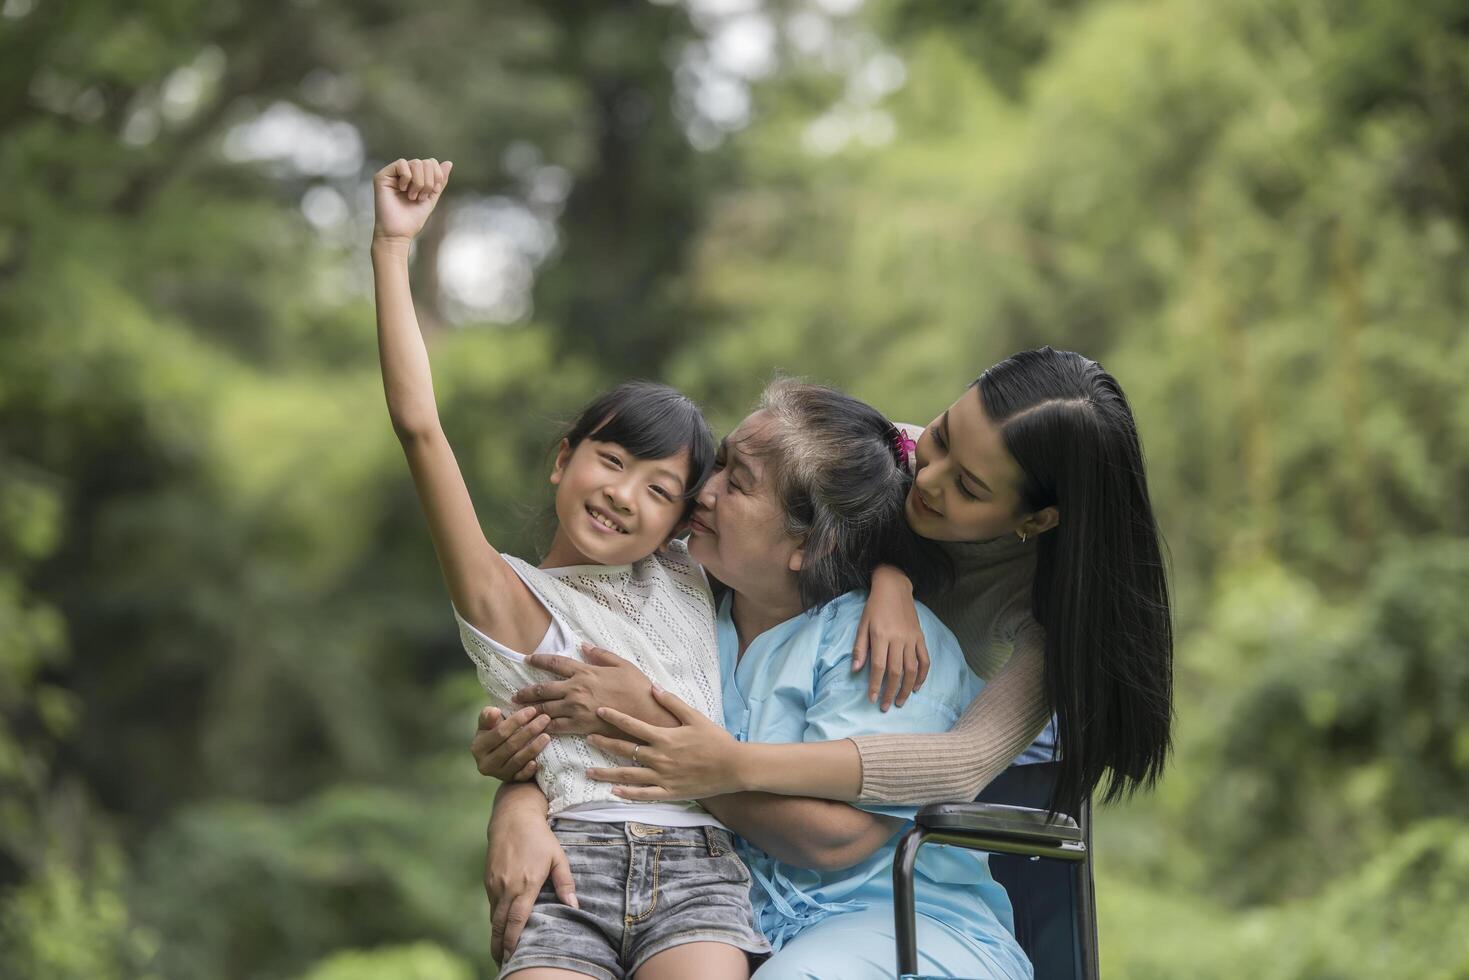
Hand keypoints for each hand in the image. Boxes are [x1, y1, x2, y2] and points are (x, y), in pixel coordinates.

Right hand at [372, 157, 451, 246]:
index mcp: (415, 177)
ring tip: (412, 196)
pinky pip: (401, 164)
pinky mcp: (382, 175)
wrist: (399, 231)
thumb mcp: (431, 197)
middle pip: (425, 162)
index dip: (436, 175)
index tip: (432, 192)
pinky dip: (407, 178)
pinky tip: (402, 190)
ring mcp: (393, 174)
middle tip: (421, 197)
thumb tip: (449, 162)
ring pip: (415, 163)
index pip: (431, 163)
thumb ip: (439, 180)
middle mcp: (403, 173)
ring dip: (419, 182)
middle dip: (428, 182)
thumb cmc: (412, 218)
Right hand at [471, 705, 551, 781]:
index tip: (532, 710)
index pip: (499, 733)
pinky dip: (528, 770)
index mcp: (478, 747)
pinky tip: (537, 762)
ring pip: (517, 760)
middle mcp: (486, 764)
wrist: (500, 756)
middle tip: (545, 719)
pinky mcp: (510, 781)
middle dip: (529, 731)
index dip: (516, 721)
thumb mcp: (488, 725)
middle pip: (510, 746)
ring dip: (533, 748)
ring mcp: (498, 774)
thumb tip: (494, 711)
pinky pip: (520, 776)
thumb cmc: (495, 734)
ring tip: (547, 735)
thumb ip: (488, 716)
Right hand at [484, 802, 576, 960]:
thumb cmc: (539, 837)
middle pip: (499, 925)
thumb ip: (565, 882)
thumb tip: (574, 905)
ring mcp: (494, 883)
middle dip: (500, 946)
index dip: (513, 941)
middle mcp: (506, 886)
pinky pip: (491, 904)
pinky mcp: (488, 879)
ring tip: (500, 951)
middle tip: (503, 962)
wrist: (512, 817)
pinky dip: (494, 919)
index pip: (516, 920)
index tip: (512, 957)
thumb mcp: (558, 856)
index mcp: (526, 884)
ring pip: (493, 916)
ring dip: (496, 934)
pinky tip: (499, 927)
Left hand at [512, 643, 670, 736]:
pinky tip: (536, 729)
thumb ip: (601, 654)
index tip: (528, 660)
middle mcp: (576, 689)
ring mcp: (576, 708)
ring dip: (530, 710)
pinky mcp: (580, 725)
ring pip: (545, 709)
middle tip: (515, 695)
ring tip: (519, 713)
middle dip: (526, 692)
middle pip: (543, 689)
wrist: (646, 713)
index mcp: (585, 672)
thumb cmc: (638, 687)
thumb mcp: (622, 664)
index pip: (555, 663)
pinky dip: (544, 728)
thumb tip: (584, 645)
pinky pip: (557, 727)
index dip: (539, 660)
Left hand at [585, 685, 744, 800]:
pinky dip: (628, 794)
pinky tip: (614, 792)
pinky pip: (644, 795)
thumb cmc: (715, 739)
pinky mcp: (669, 792)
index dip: (614, 717)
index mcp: (664, 737)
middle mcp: (659, 757)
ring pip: (628, 776)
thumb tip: (653, 687)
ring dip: (607, 774)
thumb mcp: (694, 716)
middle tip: (587, 739)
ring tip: (589, 772)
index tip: (599, 711)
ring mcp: (663, 777)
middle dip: (604, 744)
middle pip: (625, 750)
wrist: (733, 766)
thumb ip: (672, 702)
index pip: (632, 725)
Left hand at [853, 565, 928, 710]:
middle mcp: (898, 638)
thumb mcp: (862, 624)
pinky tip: (917, 687)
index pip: (878, 666)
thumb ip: (860, 648)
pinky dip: (922, 675)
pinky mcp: (921, 637)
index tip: (871, 699)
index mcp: (881, 635)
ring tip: (901, 702)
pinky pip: (925, 660)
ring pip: (912, 669)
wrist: (894, 587)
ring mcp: (912, 638)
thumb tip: (855, 670)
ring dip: (907, 688)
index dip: (874, 685)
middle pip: (896, 671)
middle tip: (885, 706)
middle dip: (890, 692)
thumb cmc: (874, 607)